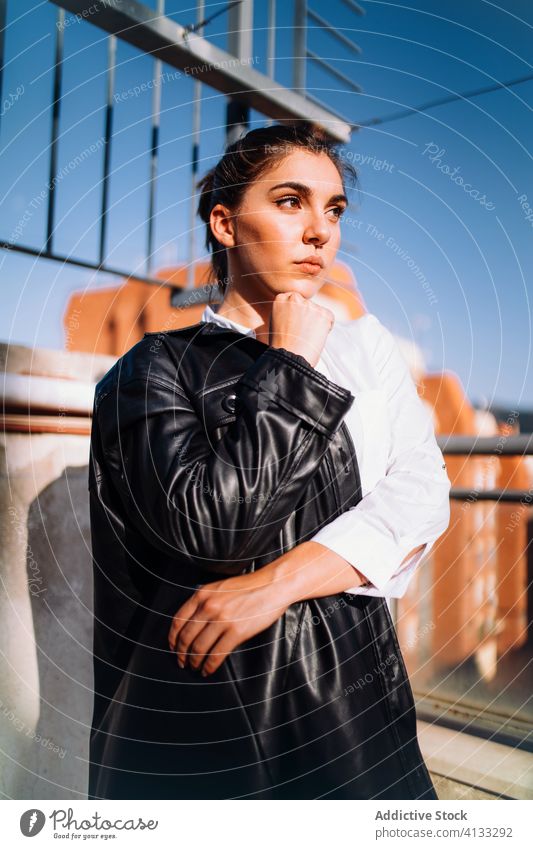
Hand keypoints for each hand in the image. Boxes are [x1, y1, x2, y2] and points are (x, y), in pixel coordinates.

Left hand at [167, 567, 291, 676]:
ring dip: (194, 662)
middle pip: (186, 637)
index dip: (172, 638)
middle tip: (182, 662)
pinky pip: (216, 654)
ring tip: (194, 667)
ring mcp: (222, 619)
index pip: (178, 620)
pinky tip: (208, 670)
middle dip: (181, 654)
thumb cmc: (248, 587)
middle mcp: (209, 606)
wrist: (272, 585)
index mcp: (202, 594)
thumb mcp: (219, 587)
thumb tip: (192, 624)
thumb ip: (204, 601)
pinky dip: (209, 666)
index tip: (173, 647)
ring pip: (199, 648)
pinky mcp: (236, 632)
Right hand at [269, 291, 333, 367]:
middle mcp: (295, 298)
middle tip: (300, 333)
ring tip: (305, 338)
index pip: (294, 300)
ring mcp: (310, 305)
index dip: (296, 314)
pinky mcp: (324, 313)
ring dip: (315, 323)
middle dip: (307, 316)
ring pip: (318, 312)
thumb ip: (286, 312)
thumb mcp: (276, 322)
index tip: (293, 325)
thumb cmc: (281, 346)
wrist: (289, 358)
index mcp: (281, 299)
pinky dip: (326, 328)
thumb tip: (298, 311)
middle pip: (307, 305)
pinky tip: (315, 337)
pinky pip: (329, 318)